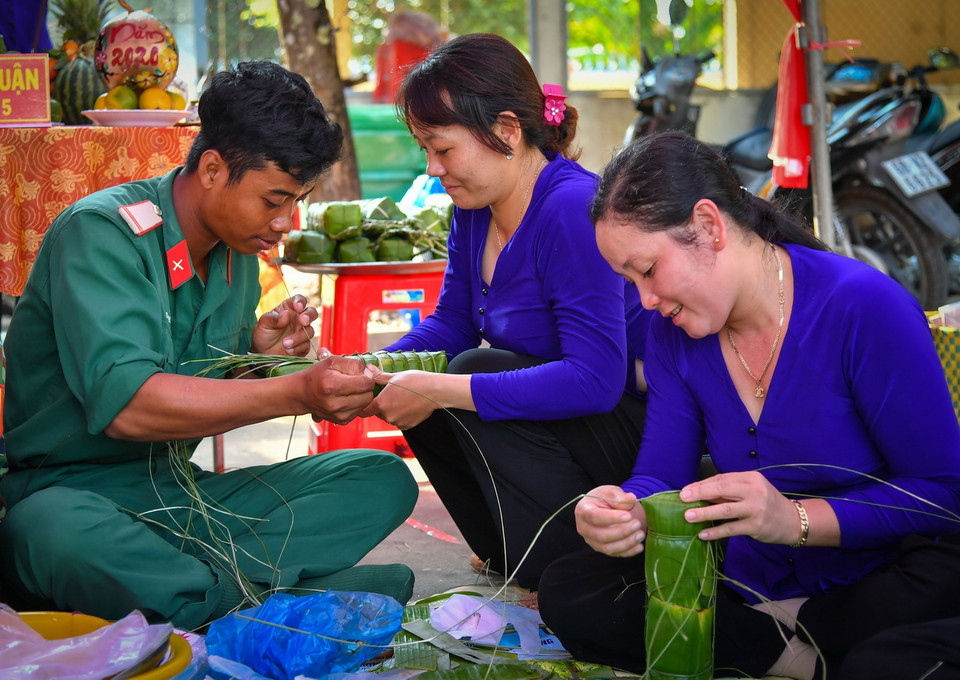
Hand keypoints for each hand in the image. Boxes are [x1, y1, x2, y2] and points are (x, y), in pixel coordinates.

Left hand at [252, 294, 317, 355]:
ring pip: (309, 331)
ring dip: (299, 337)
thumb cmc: (263, 334)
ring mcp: (302, 332)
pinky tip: (289, 351)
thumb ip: (274, 318)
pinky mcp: (304, 345)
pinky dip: (298, 348)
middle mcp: (298, 319)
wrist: (262, 352)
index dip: (301, 301)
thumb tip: (286, 314)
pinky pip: (307, 345)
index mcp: (289, 309)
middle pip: (312, 312)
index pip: (299, 300)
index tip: (298, 307)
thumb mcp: (263, 324)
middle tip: (302, 321)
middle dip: (309, 316)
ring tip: (285, 344)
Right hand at [301, 353, 374, 423]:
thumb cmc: (318, 375)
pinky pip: (360, 410)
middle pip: (368, 395)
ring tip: (350, 389)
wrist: (302, 394)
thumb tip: (370, 372)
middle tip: (356, 381)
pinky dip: (357, 403)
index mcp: (332, 386)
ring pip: (366, 404)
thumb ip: (354, 364)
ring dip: (362, 395)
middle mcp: (335, 404)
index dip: (367, 376)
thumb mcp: (332, 362)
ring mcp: (338, 415)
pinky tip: (347, 397)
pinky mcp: (342, 421)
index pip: (365, 384)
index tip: (361, 373)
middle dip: (366, 386)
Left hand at [362, 369, 438, 428]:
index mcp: (381, 404)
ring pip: (389, 417)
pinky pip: (400, 422)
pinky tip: (409, 405)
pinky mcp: (408, 426)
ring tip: (403, 398)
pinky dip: (402, 415)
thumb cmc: (415, 381)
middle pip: (378, 413)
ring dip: (392, 411)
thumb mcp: (395, 376)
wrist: (436, 391)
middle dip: (381, 405)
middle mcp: (388, 416)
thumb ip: (378, 376)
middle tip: (391, 394)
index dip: (364, 406)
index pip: (364, 411)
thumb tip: (367, 368)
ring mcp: (398, 422)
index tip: (369, 400)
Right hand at [574, 485, 645, 556]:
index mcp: (583, 510)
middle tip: (637, 524)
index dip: (611, 518)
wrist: (602, 507)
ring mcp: (592, 541)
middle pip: (601, 535)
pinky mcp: (601, 549)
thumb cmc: (604, 499)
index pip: (594, 517)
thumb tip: (631, 499)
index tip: (628, 516)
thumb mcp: (610, 492)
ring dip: (626, 543)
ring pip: (608, 548)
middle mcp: (584, 528)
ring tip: (640, 534)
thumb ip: (619, 496)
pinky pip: (614, 554)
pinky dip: (628, 552)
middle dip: (622, 532)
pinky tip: (639, 546)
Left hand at [679, 471, 801, 543]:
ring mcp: (756, 509)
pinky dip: (715, 531)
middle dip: (699, 493)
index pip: (721, 479)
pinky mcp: (756, 526)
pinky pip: (731, 528)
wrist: (792, 520)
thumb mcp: (751, 490)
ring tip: (688, 516)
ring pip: (725, 510)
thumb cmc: (766, 503)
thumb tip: (700, 493)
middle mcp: (754, 491)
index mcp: (751, 478)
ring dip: (704, 513)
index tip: (686, 490)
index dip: (702, 484)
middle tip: (682, 498)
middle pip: (721, 490)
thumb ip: (729, 490)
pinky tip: (703, 534)